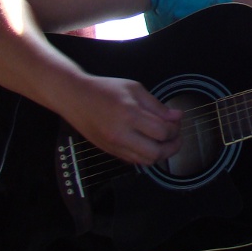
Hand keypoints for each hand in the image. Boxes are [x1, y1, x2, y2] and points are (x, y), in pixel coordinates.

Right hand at [61, 74, 182, 164]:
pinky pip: (134, 161)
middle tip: (176, 137)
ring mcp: (114, 145)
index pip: (162, 132)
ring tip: (165, 142)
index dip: (175, 129)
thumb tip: (177, 117)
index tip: (177, 122)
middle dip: (172, 146)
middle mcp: (121, 134)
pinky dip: (145, 155)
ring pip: (146, 161)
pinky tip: (149, 144)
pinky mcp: (110, 151)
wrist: (75, 97)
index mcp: (130, 114)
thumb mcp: (135, 89)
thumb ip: (157, 106)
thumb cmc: (104, 89)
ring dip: (160, 154)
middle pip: (156, 153)